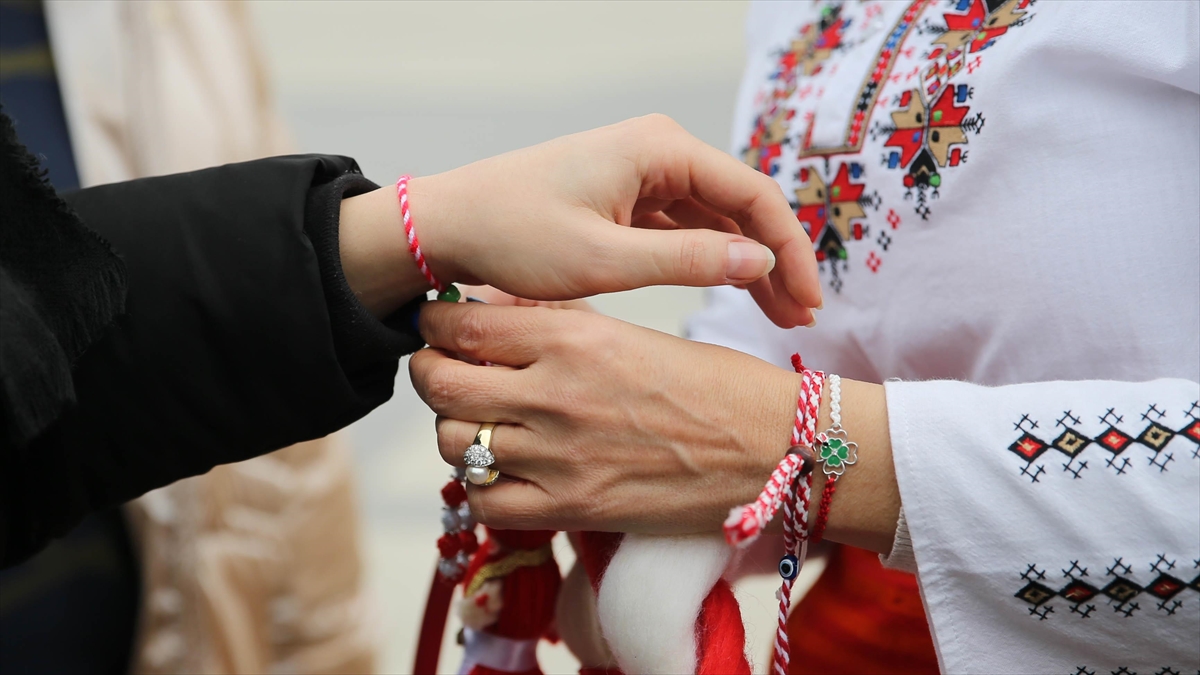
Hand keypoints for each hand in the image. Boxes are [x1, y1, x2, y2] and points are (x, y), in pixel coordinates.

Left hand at [340, 115, 819, 326]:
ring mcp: (644, 174)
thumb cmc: (512, 234)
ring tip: (778, 317)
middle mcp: (659, 152)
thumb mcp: (604, 258)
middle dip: (775, 260)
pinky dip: (713, 262)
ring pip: (718, 220)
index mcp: (659, 150)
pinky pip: (687, 228)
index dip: (790, 250)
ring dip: (747, 265)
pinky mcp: (628, 199)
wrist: (448, 225)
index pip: (753, 194)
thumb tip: (760, 263)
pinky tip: (732, 296)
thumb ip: (687, 260)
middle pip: (742, 206)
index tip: (808, 301)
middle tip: (800, 318)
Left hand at [409, 300, 801, 533]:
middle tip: (442, 371)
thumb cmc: (715, 385)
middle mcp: (557, 394)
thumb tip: (505, 320)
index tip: (439, 327)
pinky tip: (504, 471)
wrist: (772, 450)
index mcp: (576, 337)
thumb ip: (565, 329)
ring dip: (456, 429)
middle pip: (441, 383)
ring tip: (478, 421)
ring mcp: (559, 456)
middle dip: (431, 373)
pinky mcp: (572, 509)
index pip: (463, 326)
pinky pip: (485, 501)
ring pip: (455, 442)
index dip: (435, 325)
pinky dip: (483, 486)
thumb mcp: (634, 334)